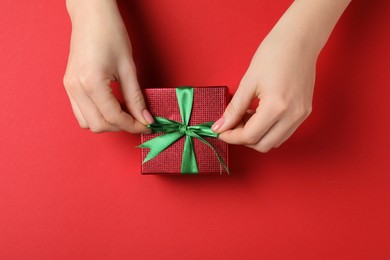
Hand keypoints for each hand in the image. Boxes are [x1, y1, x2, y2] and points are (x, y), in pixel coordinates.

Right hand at [63, 0, 152, 132]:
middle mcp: (75, 88)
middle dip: (120, 126)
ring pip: (87, 123)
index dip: (132, 125)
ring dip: (107, 123)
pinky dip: (97, 115)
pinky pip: (81, 112)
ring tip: (125, 111)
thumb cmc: (111, 34)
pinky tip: (112, 105)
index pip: (113, 117)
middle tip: (138, 119)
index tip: (146, 124)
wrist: (91, 15)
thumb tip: (145, 119)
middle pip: (98, 125)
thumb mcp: (128, 68)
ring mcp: (69, 88)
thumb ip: (136, 98)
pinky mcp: (69, 85)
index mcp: (91, 83)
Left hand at [212, 0, 350, 152]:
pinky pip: (284, 132)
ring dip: (256, 136)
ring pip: (274, 142)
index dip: (231, 137)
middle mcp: (293, 116)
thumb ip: (234, 109)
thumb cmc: (273, 53)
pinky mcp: (305, 112)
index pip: (250, 136)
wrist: (300, 39)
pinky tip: (259, 115)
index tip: (220, 131)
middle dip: (243, 139)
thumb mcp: (248, 81)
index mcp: (276, 107)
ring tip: (245, 117)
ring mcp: (301, 115)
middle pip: (263, 145)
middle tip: (231, 124)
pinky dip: (269, 130)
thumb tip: (220, 126)